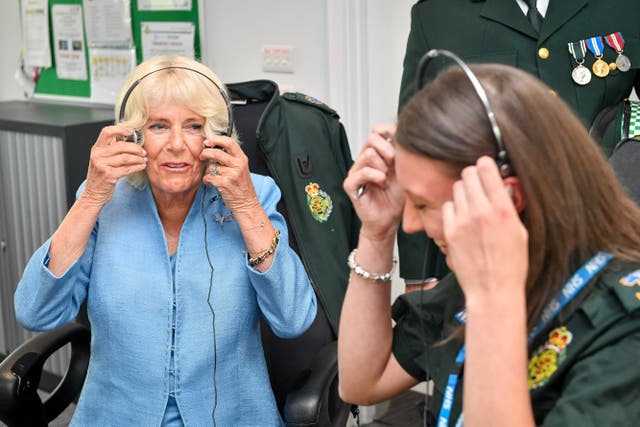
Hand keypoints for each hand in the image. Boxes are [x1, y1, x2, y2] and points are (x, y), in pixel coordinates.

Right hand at [82, 126, 147, 205]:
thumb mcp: (101, 160)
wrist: (93, 194)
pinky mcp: (109, 175)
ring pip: (126, 157)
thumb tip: (130, 142)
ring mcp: (102, 165)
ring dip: (138, 158)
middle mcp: (98, 155)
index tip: (131, 131)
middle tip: (143, 152)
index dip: (120, 129)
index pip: (107, 132)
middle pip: (121, 145)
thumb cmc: (100, 176)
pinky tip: (142, 166)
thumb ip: (111, 150)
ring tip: (144, 160)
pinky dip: (137, 166)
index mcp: (96, 149)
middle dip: (136, 148)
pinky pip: (128, 168)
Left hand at [201, 135, 259, 213]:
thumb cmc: (242, 187)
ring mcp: (232, 174)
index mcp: (242, 159)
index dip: (216, 139)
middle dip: (205, 153)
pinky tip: (211, 183)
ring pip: (211, 166)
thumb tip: (214, 148)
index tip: (208, 141)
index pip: (229, 142)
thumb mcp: (241, 168)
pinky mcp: (224, 183)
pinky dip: (207, 180)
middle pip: (217, 152)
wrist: (246, 203)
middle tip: (202, 156)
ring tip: (212, 176)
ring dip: (208, 171)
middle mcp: (238, 165)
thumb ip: (231, 158)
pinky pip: (209, 177)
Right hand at [343, 125, 404, 240]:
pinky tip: (382, 184)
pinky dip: (376, 176)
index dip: (390, 136)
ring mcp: (356, 171)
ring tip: (387, 179)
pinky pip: (362, 172)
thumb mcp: (404, 171)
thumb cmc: (396, 198)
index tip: (400, 149)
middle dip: (388, 150)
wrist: (389, 220)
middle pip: (372, 138)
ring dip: (383, 166)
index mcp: (377, 154)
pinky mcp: (351, 184)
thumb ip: (401, 153)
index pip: (377, 130)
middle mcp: (364, 160)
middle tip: (395, 165)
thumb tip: (405, 137)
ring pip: (368, 154)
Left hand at [442, 156, 528, 302]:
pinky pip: (447, 206)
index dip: (485, 164)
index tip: (486, 165)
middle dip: (474, 176)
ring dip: (464, 192)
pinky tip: (462, 218)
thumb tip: (502, 187)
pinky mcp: (449, 231)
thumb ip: (509, 206)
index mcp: (502, 210)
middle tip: (478, 185)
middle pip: (468, 174)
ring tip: (472, 204)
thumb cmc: (510, 264)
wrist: (492, 289)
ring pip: (457, 188)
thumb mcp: (520, 231)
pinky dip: (454, 208)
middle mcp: (481, 212)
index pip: (487, 169)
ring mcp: (462, 221)